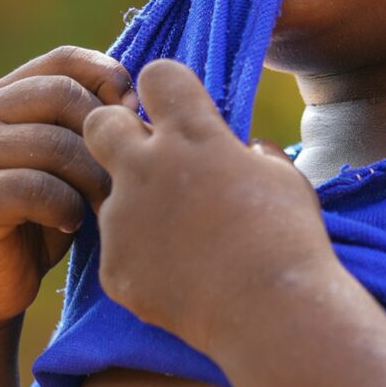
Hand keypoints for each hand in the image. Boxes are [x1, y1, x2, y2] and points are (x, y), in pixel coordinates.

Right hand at [0, 46, 134, 328]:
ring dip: (92, 175)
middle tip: (126, 169)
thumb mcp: (68, 160)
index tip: (134, 108)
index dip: (106, 74)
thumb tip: (135, 100)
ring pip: (52, 142)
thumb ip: (88, 124)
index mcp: (3, 96)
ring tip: (106, 202)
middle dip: (104, 131)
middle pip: (61, 94)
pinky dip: (65, 206)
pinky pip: (33, 187)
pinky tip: (73, 224)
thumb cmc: (41, 216)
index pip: (63, 58)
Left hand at [83, 59, 335, 355]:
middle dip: (116, 130)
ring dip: (131, 197)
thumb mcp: (281, 174)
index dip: (165, 87)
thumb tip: (239, 152)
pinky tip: (176, 271)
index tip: (176, 107)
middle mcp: (146, 167)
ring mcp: (123, 218)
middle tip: (148, 156)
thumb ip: (248, 152)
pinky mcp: (113, 265)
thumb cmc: (288, 233)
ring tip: (175, 229)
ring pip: (104, 189)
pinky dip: (140, 252)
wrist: (270, 311)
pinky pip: (116, 245)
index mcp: (192, 134)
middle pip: (98, 122)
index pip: (155, 75)